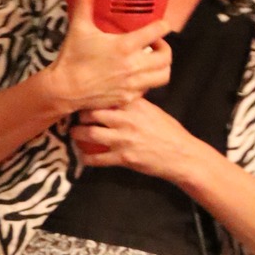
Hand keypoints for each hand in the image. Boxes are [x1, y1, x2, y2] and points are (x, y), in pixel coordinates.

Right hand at [43, 0, 171, 115]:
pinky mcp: (128, 98)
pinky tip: (135, 77)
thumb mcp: (79, 28)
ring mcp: (133, 84)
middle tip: (155, 44)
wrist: (64, 90)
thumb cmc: (72, 58)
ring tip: (150, 61)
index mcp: (125, 45)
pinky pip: (147, 91)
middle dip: (165, 48)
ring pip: (163, 76)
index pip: (158, 31)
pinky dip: (146, 83)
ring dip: (160, 67)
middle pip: (167, 57)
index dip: (163, 25)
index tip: (160, 25)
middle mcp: (134, 66)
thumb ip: (83, 3)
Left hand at [71, 100, 200, 183]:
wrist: (181, 156)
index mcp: (135, 105)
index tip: (85, 96)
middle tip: (75, 115)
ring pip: (91, 133)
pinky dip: (87, 158)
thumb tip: (120, 97)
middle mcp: (127, 120)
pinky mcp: (123, 158)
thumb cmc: (170, 133)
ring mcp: (123, 139)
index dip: (93, 96)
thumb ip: (136, 104)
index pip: (107, 96)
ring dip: (77, 133)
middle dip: (80, 113)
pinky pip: (98, 158)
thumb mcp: (154, 111)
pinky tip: (82, 157)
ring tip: (73, 133)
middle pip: (93, 112)